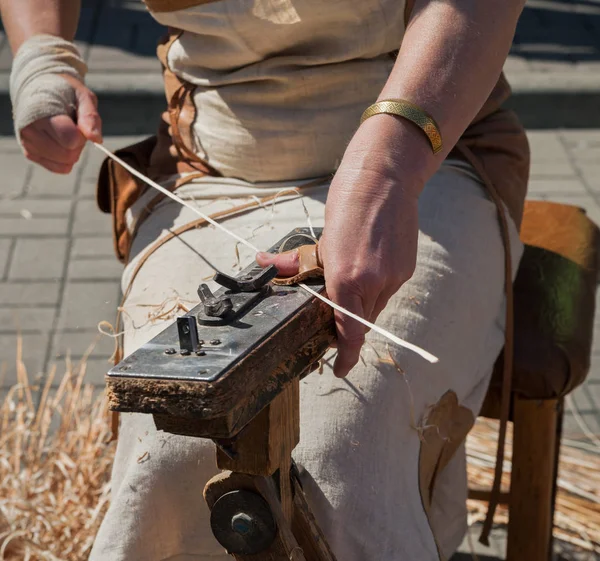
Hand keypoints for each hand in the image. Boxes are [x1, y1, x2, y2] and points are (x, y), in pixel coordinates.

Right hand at [20, 74, 101, 173]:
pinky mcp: (30, 153)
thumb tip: (96, 139)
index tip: (78, 122)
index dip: (82, 134)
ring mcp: (28, 143)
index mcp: (41, 113)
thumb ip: (90, 117)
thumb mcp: (82, 96)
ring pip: (64, 164)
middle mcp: (30, 130)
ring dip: (71, 151)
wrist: (38, 86)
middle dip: (78, 144)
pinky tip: (60, 142)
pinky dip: (65, 159)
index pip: (70, 140)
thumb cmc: (64, 91)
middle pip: (69, 155)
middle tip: (73, 127)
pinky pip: (58, 168)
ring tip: (64, 131)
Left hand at [257, 116, 428, 376]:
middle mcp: (372, 283)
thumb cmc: (347, 203)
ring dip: (361, 304)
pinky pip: (387, 290)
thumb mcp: (321, 237)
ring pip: (374, 307)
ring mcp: (393, 276)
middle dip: (347, 325)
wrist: (385, 178)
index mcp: (346, 278)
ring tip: (351, 279)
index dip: (345, 354)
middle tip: (333, 316)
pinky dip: (375, 288)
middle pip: (361, 322)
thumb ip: (296, 261)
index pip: (348, 330)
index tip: (340, 368)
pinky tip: (367, 265)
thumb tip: (265, 265)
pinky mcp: (405, 269)